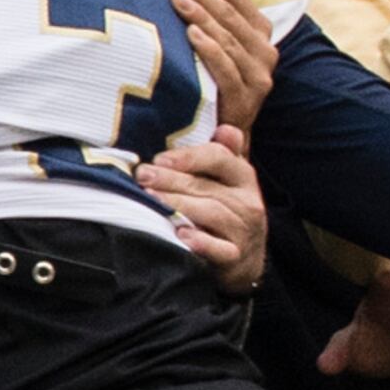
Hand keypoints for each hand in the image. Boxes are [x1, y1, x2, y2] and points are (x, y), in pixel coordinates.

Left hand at [141, 122, 264, 294]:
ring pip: (210, 213)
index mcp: (242, 178)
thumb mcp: (228, 183)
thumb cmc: (226, 214)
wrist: (246, 262)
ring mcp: (243, 231)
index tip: (159, 159)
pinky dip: (201, 242)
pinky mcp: (235, 257)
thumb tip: (224, 128)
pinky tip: (181, 234)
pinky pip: (219, 249)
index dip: (188, 156)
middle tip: (142, 176)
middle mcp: (247, 202)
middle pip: (206, 186)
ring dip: (179, 205)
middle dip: (171, 180)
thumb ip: (222, 155)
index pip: (218, 157)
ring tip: (151, 200)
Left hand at [169, 0, 275, 133]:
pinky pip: (226, 68)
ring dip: (200, 14)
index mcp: (259, 32)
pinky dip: (208, 49)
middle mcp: (265, 50)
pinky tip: (190, 34)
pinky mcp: (247, 98)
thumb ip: (205, 20)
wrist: (224, 140)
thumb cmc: (211, 87)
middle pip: (229, 11)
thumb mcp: (212, 49)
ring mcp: (259, 75)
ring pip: (228, 37)